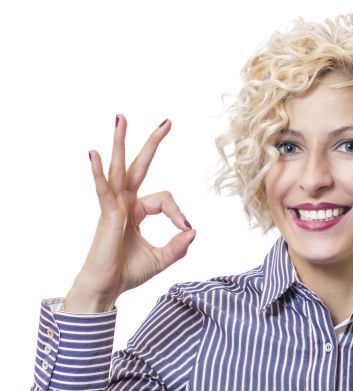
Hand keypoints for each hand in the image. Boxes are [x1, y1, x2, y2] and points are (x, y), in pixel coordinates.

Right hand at [64, 115, 195, 312]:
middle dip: (151, 143)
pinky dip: (98, 173)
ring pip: (119, 168)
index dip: (178, 212)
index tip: (185, 229)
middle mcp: (124, 203)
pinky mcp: (107, 215)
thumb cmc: (127, 272)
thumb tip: (193, 230)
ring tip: (121, 118)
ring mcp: (114, 206)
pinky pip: (103, 190)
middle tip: (167, 123)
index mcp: (136, 210)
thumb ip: (178, 246)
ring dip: (120, 143)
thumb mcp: (162, 258)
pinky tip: (94, 155)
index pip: (165, 199)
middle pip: (138, 166)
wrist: (107, 289)